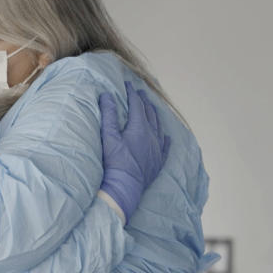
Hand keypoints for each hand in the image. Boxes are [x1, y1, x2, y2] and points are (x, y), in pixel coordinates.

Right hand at [98, 81, 170, 221]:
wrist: (125, 188)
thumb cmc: (114, 162)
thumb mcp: (108, 137)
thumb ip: (109, 115)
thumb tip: (107, 95)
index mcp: (139, 128)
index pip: (137, 105)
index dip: (132, 93)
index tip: (128, 85)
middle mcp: (152, 136)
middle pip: (150, 113)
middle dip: (144, 102)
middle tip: (140, 93)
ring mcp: (157, 150)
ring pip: (159, 127)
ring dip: (155, 116)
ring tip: (152, 109)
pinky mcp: (158, 162)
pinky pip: (165, 146)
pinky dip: (165, 138)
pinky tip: (165, 136)